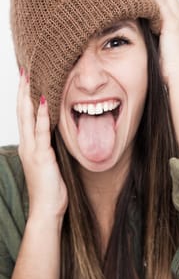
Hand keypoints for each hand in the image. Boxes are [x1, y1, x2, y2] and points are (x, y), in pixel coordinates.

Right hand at [17, 70, 67, 220]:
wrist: (46, 209)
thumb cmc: (50, 187)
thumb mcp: (49, 161)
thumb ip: (49, 146)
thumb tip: (56, 131)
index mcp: (29, 144)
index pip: (25, 114)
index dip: (25, 96)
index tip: (27, 78)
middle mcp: (27, 144)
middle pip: (22, 111)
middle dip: (23, 89)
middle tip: (25, 69)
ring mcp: (32, 149)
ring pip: (28, 116)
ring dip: (29, 95)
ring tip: (30, 76)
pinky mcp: (41, 156)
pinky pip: (42, 132)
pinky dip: (43, 115)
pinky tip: (45, 100)